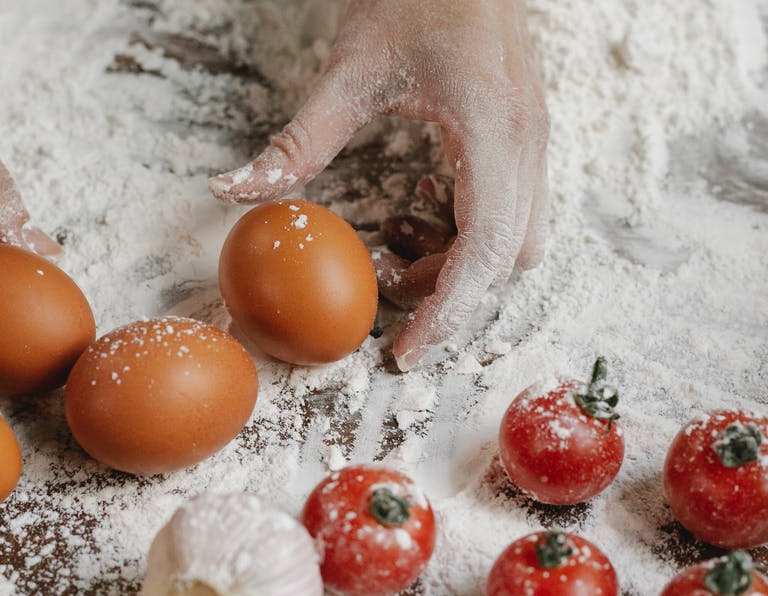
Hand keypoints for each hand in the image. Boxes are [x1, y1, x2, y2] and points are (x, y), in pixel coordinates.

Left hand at [210, 0, 548, 369]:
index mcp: (495, 132)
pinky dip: (469, 225)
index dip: (449, 311)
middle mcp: (528, 142)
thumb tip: (233, 190)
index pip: (485, 251)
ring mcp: (533, 137)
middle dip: (452, 288)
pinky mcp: (523, 131)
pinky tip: (423, 197)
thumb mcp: (349, 71)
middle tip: (387, 287)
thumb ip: (297, 142)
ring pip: (518, 236)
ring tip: (398, 240)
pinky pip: (513, 205)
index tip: (408, 352)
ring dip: (461, 257)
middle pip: (510, 257)